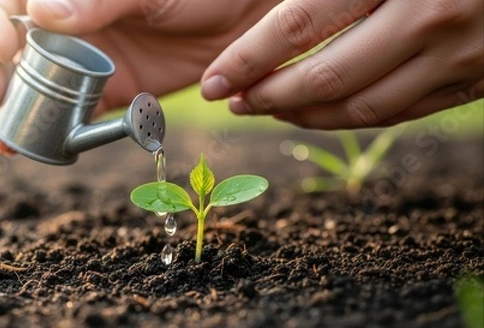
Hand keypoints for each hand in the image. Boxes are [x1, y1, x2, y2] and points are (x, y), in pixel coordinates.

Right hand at [0, 0, 279, 153]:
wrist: (243, 19)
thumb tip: (41, 15)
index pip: (11, 5)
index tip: (3, 48)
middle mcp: (70, 26)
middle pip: (11, 49)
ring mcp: (88, 63)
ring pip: (34, 87)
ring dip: (8, 110)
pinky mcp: (111, 94)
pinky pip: (73, 115)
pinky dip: (52, 132)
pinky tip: (29, 147)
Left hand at [201, 0, 483, 128]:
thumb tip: (274, 10)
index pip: (297, 27)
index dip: (246, 60)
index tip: (213, 83)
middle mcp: (428, 16)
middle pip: (325, 77)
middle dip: (267, 95)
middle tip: (234, 101)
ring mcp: (459, 54)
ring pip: (361, 107)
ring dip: (304, 114)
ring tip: (267, 109)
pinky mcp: (475, 78)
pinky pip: (400, 113)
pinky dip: (350, 118)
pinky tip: (318, 112)